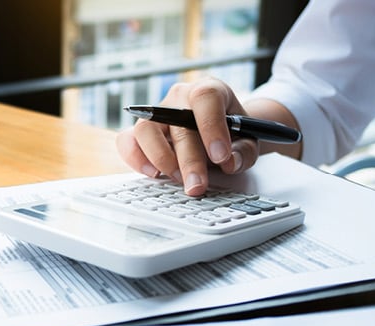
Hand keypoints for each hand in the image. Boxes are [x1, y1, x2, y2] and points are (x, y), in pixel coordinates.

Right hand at [116, 77, 259, 195]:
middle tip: (198, 185)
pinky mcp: (141, 132)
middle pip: (177, 123)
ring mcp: (156, 114)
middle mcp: (179, 98)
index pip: (205, 98)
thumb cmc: (231, 134)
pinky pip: (126, 140)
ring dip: (161, 158)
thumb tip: (229, 163)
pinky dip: (136, 158)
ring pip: (146, 129)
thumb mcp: (248, 141)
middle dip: (189, 160)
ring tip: (178, 179)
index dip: (212, 127)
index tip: (221, 156)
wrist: (218, 133)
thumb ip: (243, 152)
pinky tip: (154, 173)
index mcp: (210, 91)